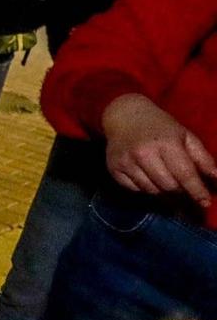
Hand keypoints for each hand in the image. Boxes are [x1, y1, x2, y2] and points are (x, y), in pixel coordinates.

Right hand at [100, 93, 214, 206]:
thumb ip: (203, 158)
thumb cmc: (160, 127)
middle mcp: (144, 154)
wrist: (125, 116)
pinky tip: (150, 180)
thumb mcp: (186, 136)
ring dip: (164, 194)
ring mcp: (127, 162)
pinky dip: (146, 189)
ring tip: (171, 189)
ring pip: (151, 191)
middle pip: (168, 186)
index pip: (185, 174)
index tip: (205, 203)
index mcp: (166, 143)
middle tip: (189, 199)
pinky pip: (135, 189)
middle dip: (181, 195)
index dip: (197, 191)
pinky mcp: (114, 169)